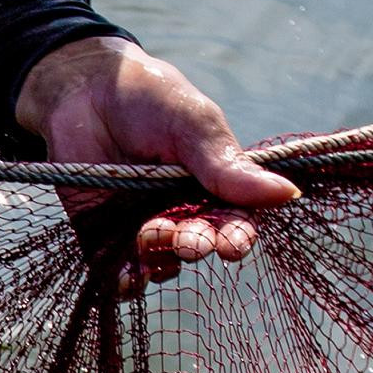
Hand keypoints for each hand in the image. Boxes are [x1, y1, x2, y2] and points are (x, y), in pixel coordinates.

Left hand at [17, 37, 298, 288]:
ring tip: (150, 235)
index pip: (233, 222)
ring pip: (159, 262)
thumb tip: (288, 193)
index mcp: (213, 186)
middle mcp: (180, 212)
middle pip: (197, 246)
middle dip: (196, 246)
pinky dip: (123, 281)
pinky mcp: (101, 235)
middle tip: (189, 240)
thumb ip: (228, 167)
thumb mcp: (195, 126)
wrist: (84, 91)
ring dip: (159, 259)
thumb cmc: (150, 101)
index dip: (236, 237)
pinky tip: (126, 279)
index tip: (233, 245)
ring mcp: (139, 226)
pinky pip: (115, 270)